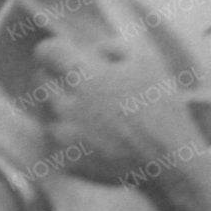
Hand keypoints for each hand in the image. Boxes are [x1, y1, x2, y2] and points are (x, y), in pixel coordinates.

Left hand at [26, 30, 210, 190]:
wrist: (170, 162)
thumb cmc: (161, 108)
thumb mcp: (146, 61)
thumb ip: (113, 47)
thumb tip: (93, 51)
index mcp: (83, 76)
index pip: (47, 51)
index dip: (55, 50)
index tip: (65, 54)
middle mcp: (66, 105)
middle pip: (41, 81)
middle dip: (57, 77)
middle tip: (81, 84)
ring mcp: (65, 137)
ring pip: (47, 112)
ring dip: (62, 108)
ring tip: (89, 113)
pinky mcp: (69, 162)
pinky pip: (57, 143)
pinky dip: (69, 137)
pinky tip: (93, 138)